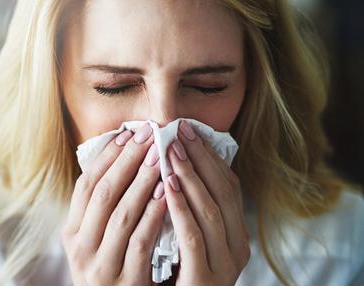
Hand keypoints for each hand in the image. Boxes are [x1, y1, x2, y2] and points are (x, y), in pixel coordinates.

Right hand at [61, 123, 166, 284]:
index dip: (106, 158)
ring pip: (121, 214)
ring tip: (161, 158)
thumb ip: (102, 211)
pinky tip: (168, 194)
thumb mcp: (96, 242)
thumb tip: (120, 160)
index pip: (86, 186)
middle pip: (103, 194)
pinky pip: (141, 241)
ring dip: (143, 182)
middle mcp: (80, 248)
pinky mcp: (126, 282)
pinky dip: (154, 215)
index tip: (127, 134)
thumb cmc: (111, 271)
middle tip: (148, 136)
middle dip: (127, 161)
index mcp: (72, 233)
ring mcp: (101, 266)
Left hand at [163, 121, 249, 284]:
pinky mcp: (203, 281)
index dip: (209, 157)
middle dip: (200, 159)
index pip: (229, 187)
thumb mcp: (191, 239)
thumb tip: (174, 164)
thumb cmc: (178, 275)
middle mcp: (237, 249)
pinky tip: (165, 186)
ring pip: (210, 211)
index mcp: (236, 235)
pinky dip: (180, 208)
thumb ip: (189, 208)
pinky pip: (192, 237)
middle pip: (222, 193)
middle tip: (178, 131)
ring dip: (189, 177)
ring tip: (170, 150)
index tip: (188, 130)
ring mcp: (223, 266)